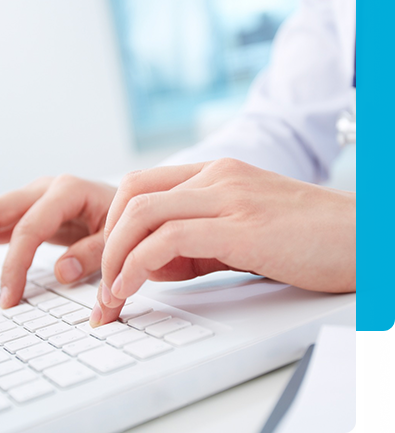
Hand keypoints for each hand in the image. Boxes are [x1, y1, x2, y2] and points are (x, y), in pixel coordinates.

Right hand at [0, 176, 115, 307]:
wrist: (126, 203)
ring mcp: (30, 196)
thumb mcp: (118, 237)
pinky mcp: (25, 210)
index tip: (10, 298)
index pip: (28, 228)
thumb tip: (61, 272)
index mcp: (67, 191)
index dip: (14, 266)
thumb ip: (94, 253)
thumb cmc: (124, 219)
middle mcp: (42, 189)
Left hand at [90, 159, 355, 325]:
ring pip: (143, 213)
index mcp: (215, 174)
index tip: (109, 264)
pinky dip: (140, 264)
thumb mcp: (240, 232)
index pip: (141, 186)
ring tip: (111, 294)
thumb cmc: (306, 237)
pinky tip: (133, 287)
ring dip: (116, 256)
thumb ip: (195, 243)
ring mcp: (229, 197)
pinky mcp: (242, 226)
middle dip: (106, 240)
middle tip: (102, 283)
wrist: (365, 237)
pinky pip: (170, 239)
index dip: (114, 224)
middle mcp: (217, 177)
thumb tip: (151, 264)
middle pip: (132, 194)